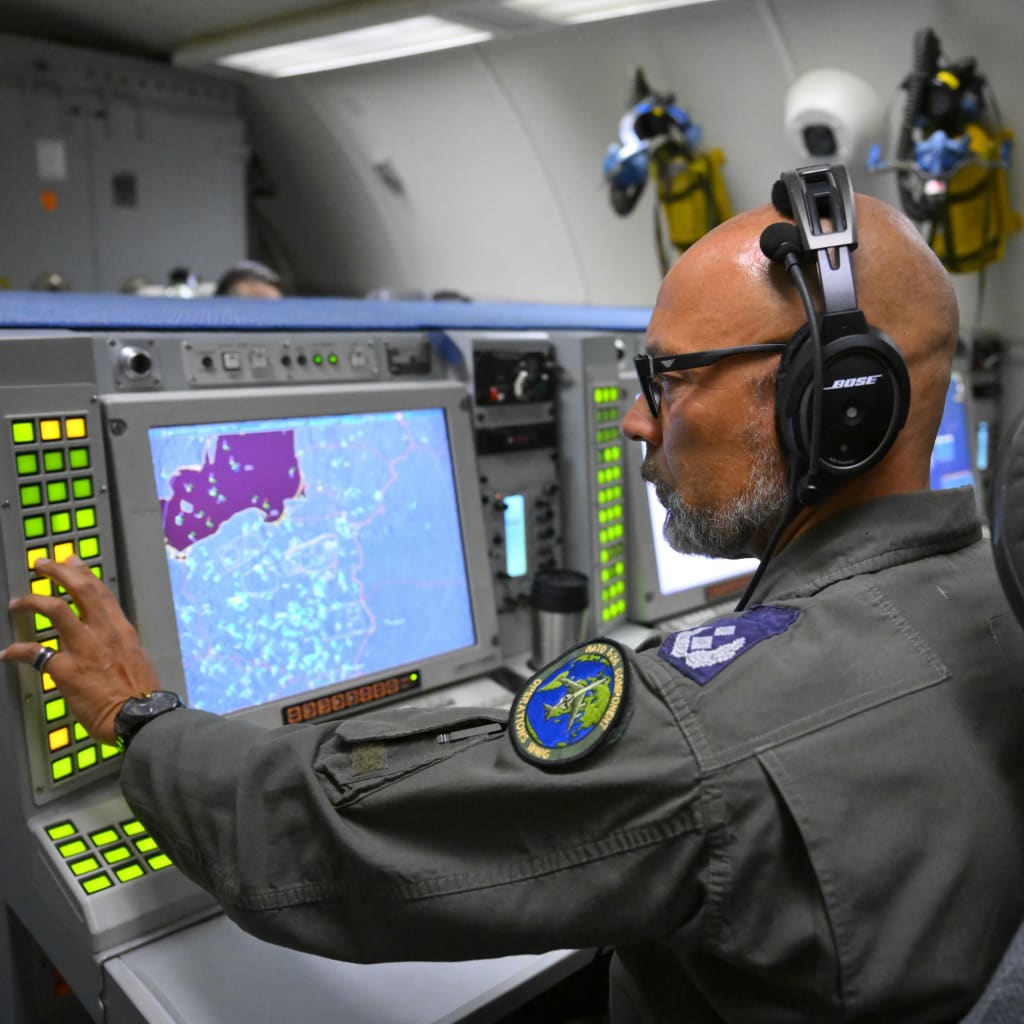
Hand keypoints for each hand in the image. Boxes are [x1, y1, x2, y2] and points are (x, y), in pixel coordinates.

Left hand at [1, 556, 161, 744]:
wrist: (140, 716)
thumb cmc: (141, 694)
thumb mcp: (136, 658)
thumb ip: (118, 644)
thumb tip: (108, 641)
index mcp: (122, 630)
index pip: (101, 591)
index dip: (83, 573)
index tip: (72, 561)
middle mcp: (103, 632)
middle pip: (80, 589)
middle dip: (58, 572)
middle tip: (43, 565)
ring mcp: (84, 648)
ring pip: (55, 610)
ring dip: (32, 601)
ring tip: (18, 601)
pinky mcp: (66, 669)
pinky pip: (35, 653)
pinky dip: (18, 651)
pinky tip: (9, 652)